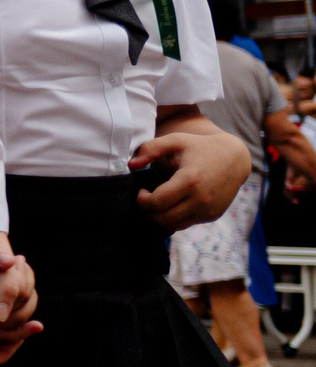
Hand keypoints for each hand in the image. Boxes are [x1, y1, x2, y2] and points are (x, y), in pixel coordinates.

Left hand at [133, 130, 252, 230]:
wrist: (235, 158)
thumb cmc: (200, 147)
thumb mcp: (176, 140)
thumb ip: (151, 149)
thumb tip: (131, 165)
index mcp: (190, 180)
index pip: (156, 203)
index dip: (141, 201)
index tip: (141, 191)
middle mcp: (201, 199)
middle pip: (162, 219)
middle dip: (147, 212)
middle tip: (145, 199)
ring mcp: (208, 210)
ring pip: (173, 226)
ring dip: (158, 218)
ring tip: (156, 202)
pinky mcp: (212, 215)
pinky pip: (185, 224)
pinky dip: (173, 218)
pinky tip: (171, 204)